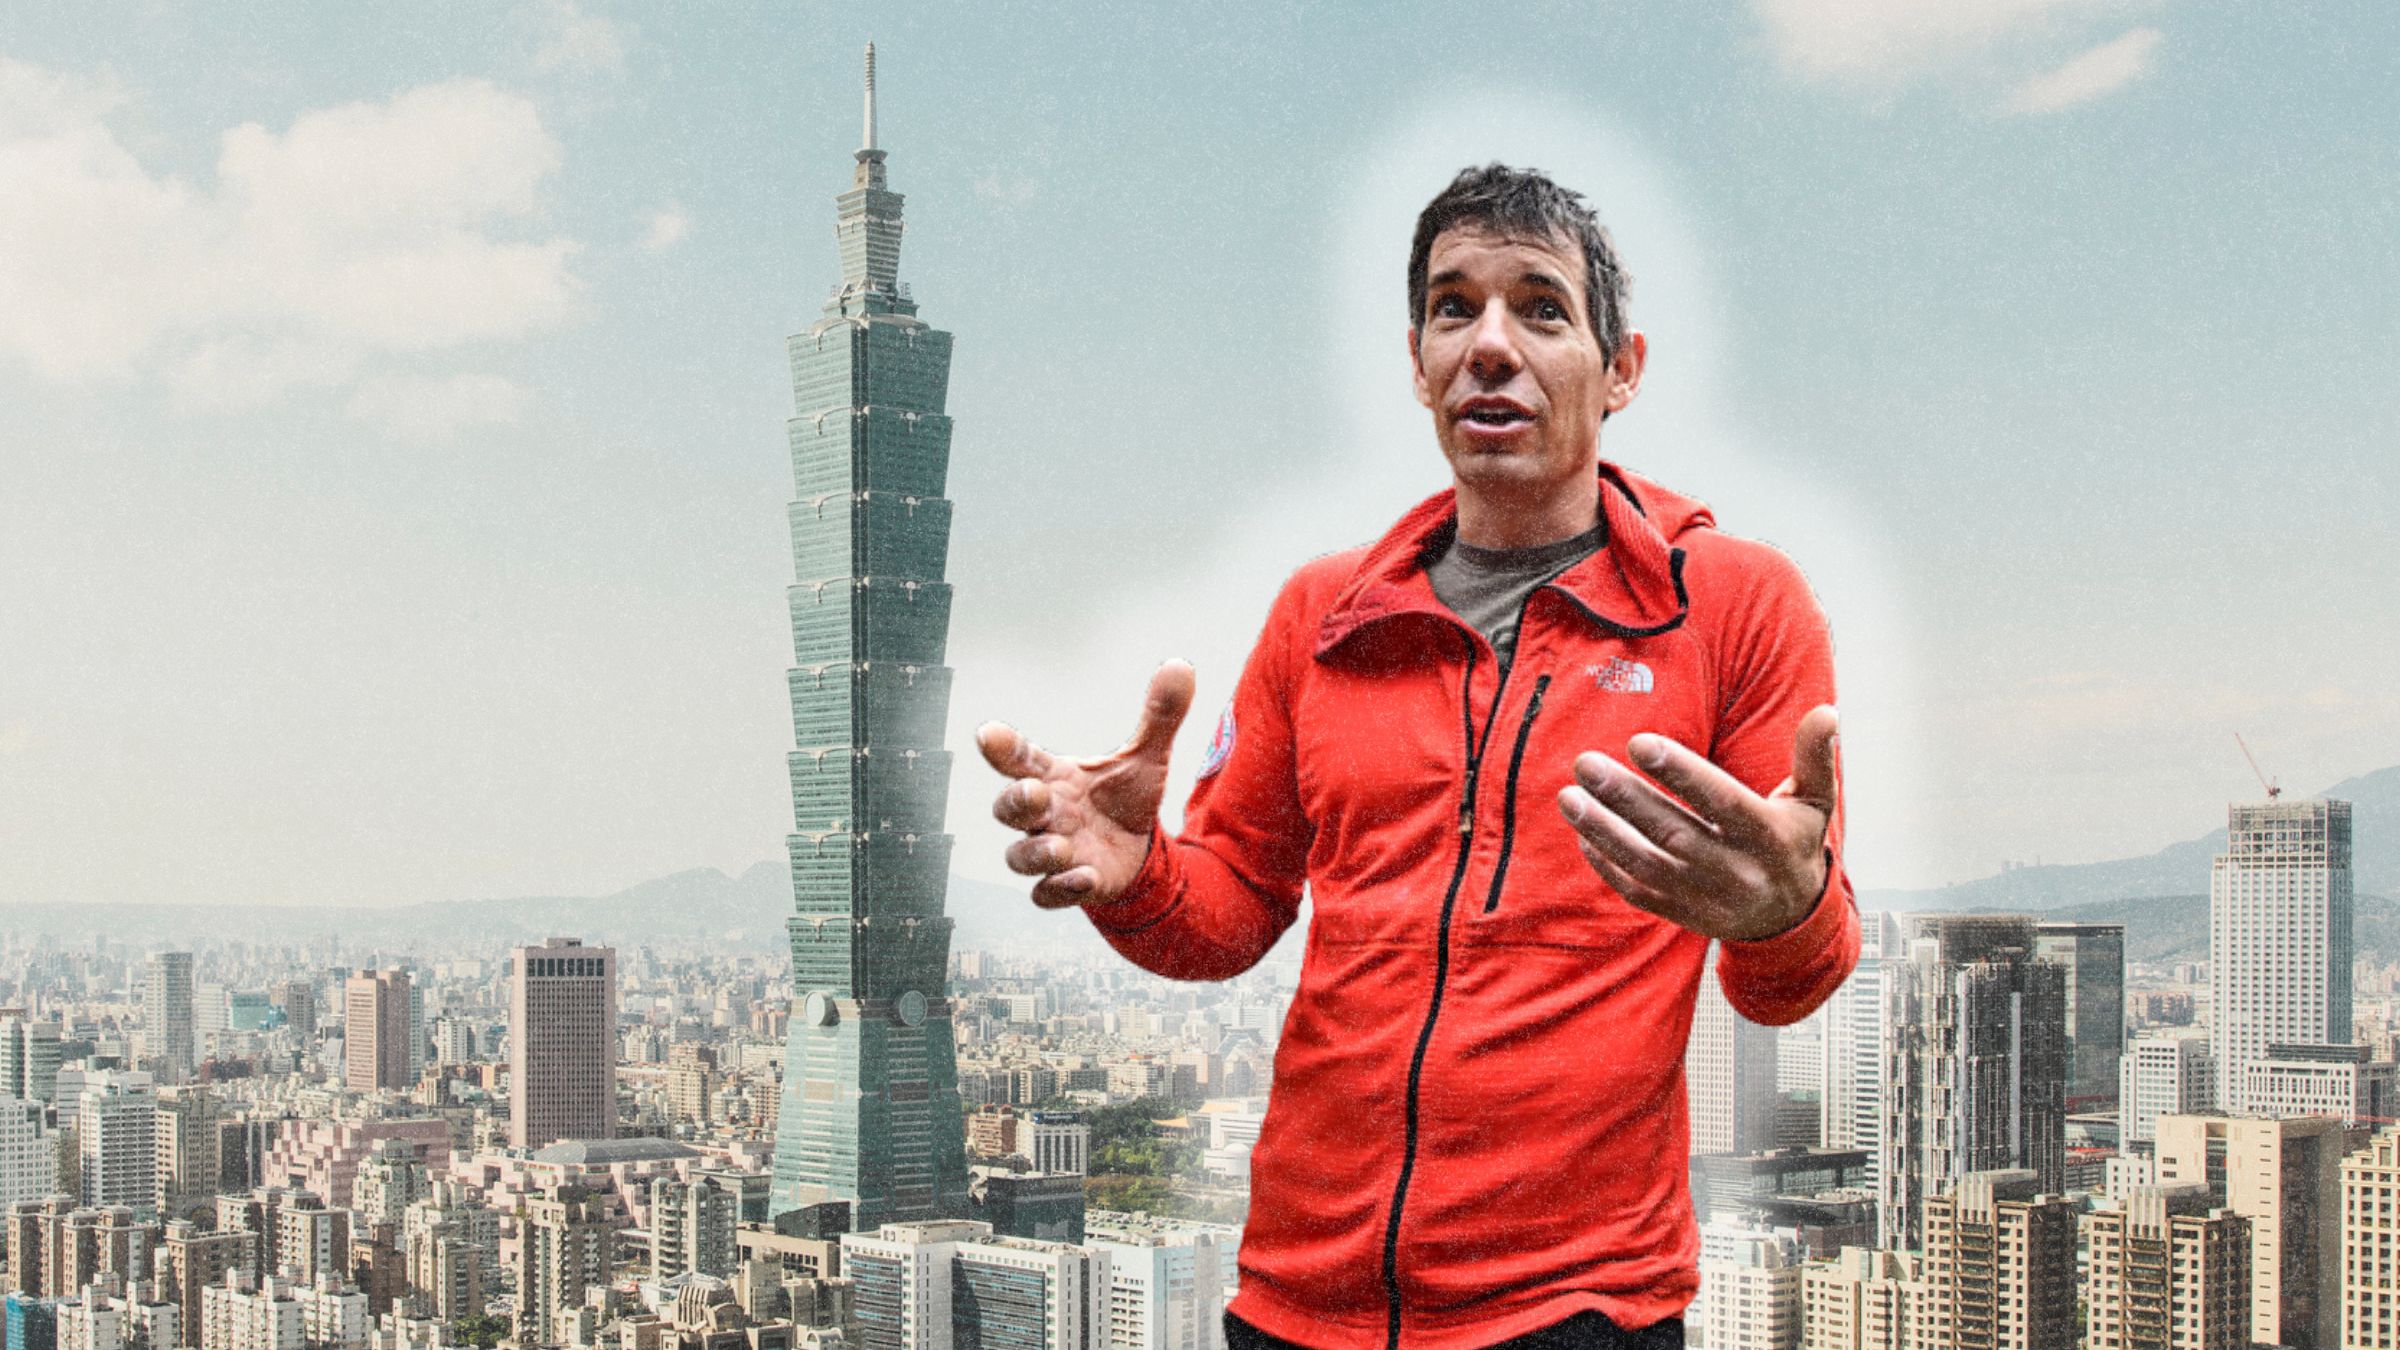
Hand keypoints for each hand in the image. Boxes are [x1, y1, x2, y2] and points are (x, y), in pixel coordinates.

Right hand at [976, 662, 1195, 909]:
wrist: (1137, 849)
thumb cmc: (1124, 797)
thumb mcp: (1146, 757)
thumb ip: (1159, 716)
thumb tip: (1182, 666)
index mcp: (1055, 777)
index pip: (1020, 759)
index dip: (1003, 747)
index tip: (989, 734)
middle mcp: (1046, 814)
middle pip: (1009, 808)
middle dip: (1015, 802)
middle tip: (1034, 795)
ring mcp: (1052, 852)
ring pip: (1020, 858)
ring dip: (1036, 853)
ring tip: (1062, 847)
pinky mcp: (1065, 886)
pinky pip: (1046, 895)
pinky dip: (1060, 889)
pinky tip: (1086, 879)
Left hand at [1553, 705, 1837, 941]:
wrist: (1791, 919)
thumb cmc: (1794, 844)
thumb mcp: (1814, 804)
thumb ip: (1815, 758)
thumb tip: (1826, 713)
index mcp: (1769, 837)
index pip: (1721, 801)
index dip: (1680, 773)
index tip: (1639, 743)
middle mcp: (1737, 871)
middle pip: (1674, 832)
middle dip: (1625, 798)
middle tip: (1586, 764)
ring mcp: (1706, 897)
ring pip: (1647, 864)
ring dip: (1603, 830)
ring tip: (1570, 797)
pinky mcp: (1681, 914)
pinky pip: (1637, 890)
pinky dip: (1606, 863)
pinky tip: (1583, 831)